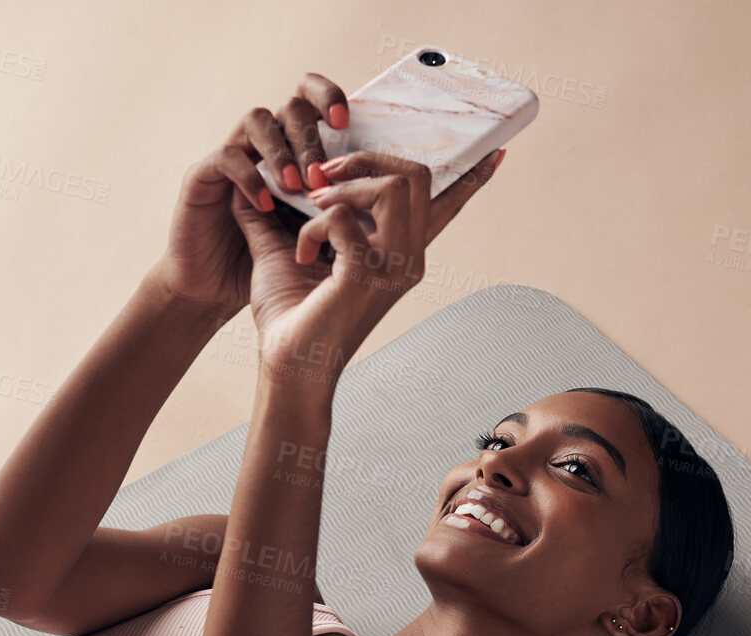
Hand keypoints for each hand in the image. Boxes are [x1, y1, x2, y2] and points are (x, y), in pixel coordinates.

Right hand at [153, 73, 352, 321]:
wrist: (222, 291)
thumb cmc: (276, 264)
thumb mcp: (329, 239)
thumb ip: (362, 213)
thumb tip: (412, 198)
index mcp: (297, 150)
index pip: (315, 98)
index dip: (330, 97)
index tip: (348, 120)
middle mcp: (266, 144)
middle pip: (292, 105)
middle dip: (312, 137)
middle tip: (324, 175)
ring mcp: (234, 155)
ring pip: (258, 119)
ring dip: (282, 151)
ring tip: (298, 188)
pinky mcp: (203, 177)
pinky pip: (227, 157)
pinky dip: (250, 178)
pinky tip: (268, 204)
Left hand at [230, 146, 502, 385]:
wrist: (286, 367)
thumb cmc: (291, 316)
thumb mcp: (290, 252)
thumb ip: (282, 213)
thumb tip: (254, 178)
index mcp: (401, 253)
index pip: (446, 207)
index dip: (471, 177)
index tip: (495, 153)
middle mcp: (409, 258)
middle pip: (417, 176)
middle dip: (367, 159)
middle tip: (325, 175)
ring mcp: (393, 267)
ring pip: (393, 186)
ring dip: (342, 187)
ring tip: (310, 210)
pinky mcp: (366, 274)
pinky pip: (343, 216)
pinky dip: (312, 226)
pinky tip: (301, 254)